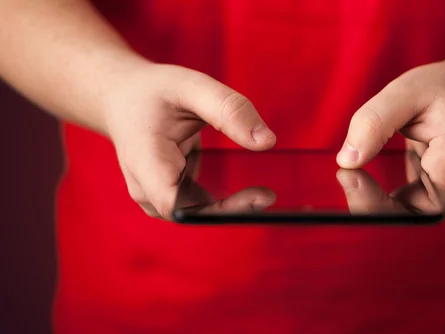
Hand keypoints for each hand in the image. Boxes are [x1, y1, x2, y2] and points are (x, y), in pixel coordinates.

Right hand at [103, 63, 275, 219]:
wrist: (123, 98)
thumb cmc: (153, 92)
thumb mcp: (192, 86)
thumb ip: (229, 110)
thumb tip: (267, 141)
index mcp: (144, 160)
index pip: (174, 203)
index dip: (215, 209)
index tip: (254, 201)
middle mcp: (145, 186)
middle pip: (191, 212)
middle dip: (231, 209)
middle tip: (268, 195)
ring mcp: (155, 195)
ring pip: (197, 213)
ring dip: (230, 207)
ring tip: (264, 193)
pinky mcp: (169, 194)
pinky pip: (198, 205)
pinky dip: (223, 199)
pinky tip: (249, 189)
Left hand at [337, 62, 444, 215]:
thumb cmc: (443, 89)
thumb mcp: (405, 92)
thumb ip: (375, 123)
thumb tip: (346, 160)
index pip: (428, 205)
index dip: (385, 204)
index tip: (349, 178)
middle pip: (416, 216)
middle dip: (374, 204)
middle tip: (345, 176)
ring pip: (409, 216)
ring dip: (376, 201)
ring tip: (351, 175)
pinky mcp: (436, 194)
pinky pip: (406, 208)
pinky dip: (381, 197)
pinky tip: (363, 178)